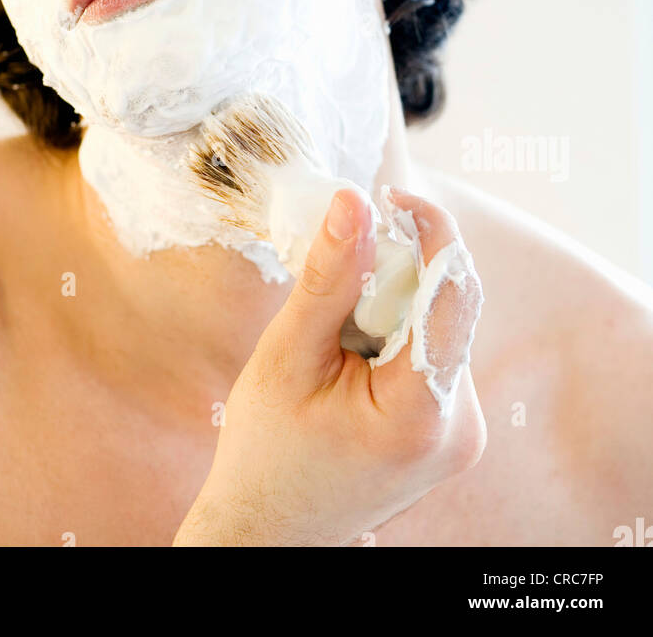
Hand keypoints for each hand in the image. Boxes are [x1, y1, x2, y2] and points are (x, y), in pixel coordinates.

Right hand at [173, 187, 485, 546]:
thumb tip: (354, 203)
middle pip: (449, 306)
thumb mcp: (287, 356)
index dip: (430, 231)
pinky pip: (435, 353)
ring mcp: (462, 433)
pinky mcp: (450, 431)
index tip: (390, 197)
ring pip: (442, 326)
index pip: (452, 293)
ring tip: (335, 330)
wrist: (269, 531)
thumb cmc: (267, 452)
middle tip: (343, 262)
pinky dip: (398, 332)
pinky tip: (352, 351)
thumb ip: (329, 278)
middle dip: (400, 271)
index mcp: (422, 413)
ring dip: (395, 302)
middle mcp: (460, 425)